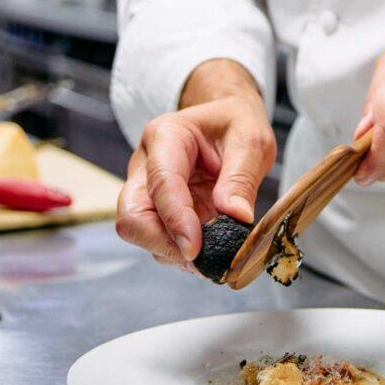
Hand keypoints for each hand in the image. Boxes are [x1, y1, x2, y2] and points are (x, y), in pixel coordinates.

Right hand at [116, 61, 276, 266]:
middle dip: (162, 244)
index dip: (175, 220)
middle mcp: (146, 164)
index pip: (161, 183)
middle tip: (202, 262)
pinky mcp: (157, 211)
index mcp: (166, 136)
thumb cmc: (236, 123)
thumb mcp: (251, 139)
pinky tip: (211, 248)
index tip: (195, 249)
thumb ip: (242, 177)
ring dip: (175, 251)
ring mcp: (147, 189)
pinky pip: (160, 239)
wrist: (228, 122)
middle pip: (132, 215)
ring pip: (142, 233)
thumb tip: (236, 217)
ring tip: (216, 254)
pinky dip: (182, 252)